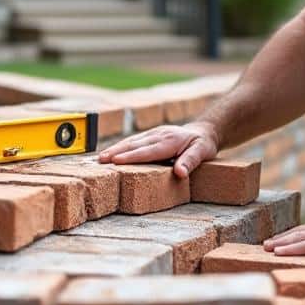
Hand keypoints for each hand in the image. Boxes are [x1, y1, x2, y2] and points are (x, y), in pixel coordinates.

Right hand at [97, 122, 219, 178]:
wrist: (204, 132)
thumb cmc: (203, 145)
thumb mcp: (203, 153)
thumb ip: (191, 162)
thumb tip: (180, 173)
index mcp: (169, 141)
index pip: (147, 151)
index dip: (131, 156)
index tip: (115, 161)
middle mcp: (159, 135)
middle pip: (134, 144)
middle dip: (116, 152)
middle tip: (100, 161)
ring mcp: (153, 134)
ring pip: (131, 141)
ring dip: (115, 149)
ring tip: (100, 158)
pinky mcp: (151, 135)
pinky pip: (134, 141)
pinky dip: (121, 146)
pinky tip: (111, 153)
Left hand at [263, 214, 304, 263]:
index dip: (295, 235)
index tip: (284, 240)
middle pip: (300, 231)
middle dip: (283, 237)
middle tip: (267, 243)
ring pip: (298, 237)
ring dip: (280, 242)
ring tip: (266, 247)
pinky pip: (304, 246)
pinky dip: (289, 248)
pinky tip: (277, 252)